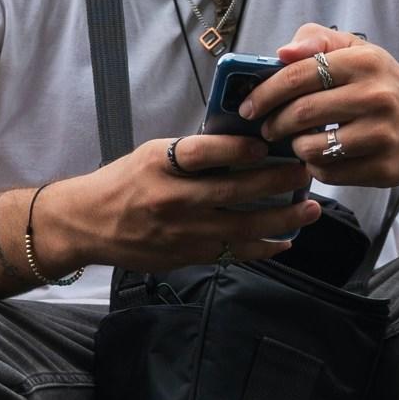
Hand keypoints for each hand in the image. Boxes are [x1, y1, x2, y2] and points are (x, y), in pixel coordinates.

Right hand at [33, 132, 319, 274]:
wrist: (88, 224)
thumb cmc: (123, 182)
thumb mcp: (150, 154)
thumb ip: (192, 154)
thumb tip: (245, 146)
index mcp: (159, 163)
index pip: (204, 152)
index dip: (239, 149)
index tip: (268, 145)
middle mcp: (171, 197)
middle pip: (234, 190)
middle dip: (278, 182)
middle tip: (306, 172)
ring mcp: (181, 230)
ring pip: (243, 225)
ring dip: (282, 218)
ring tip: (310, 209)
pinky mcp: (186, 254)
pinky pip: (233, 252)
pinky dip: (263, 247)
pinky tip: (285, 240)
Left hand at [252, 23, 398, 187]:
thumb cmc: (384, 82)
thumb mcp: (358, 50)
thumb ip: (318, 41)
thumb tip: (282, 52)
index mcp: (363, 63)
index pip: (297, 76)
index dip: (265, 93)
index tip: (249, 106)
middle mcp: (375, 97)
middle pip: (300, 114)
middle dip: (273, 124)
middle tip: (268, 128)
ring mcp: (382, 136)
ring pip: (312, 148)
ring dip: (294, 147)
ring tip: (296, 141)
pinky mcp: (384, 169)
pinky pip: (329, 173)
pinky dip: (315, 167)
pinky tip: (321, 156)